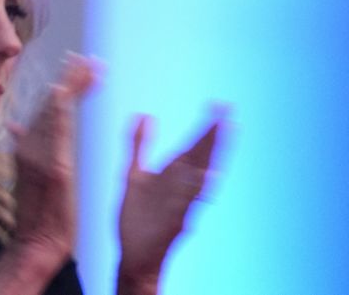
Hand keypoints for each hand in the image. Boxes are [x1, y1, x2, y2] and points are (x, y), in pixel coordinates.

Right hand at [8, 54, 96, 267]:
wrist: (35, 243)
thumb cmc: (38, 213)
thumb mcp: (30, 175)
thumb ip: (25, 146)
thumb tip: (16, 124)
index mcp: (29, 146)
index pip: (48, 109)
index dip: (62, 86)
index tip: (76, 66)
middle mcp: (32, 146)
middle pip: (51, 104)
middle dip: (70, 78)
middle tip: (86, 56)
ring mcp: (40, 156)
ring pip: (54, 112)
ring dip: (71, 86)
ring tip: (87, 65)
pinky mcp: (52, 168)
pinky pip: (55, 133)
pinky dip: (58, 111)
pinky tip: (64, 92)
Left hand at [117, 107, 226, 288]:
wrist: (135, 255)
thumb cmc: (138, 217)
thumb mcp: (134, 173)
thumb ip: (139, 144)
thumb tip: (144, 114)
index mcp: (173, 175)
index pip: (193, 147)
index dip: (207, 128)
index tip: (220, 105)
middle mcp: (181, 188)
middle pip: (201, 160)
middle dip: (213, 138)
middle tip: (227, 114)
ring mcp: (180, 206)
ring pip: (199, 180)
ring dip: (210, 161)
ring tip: (221, 140)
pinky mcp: (173, 224)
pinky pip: (186, 207)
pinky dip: (195, 194)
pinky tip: (205, 180)